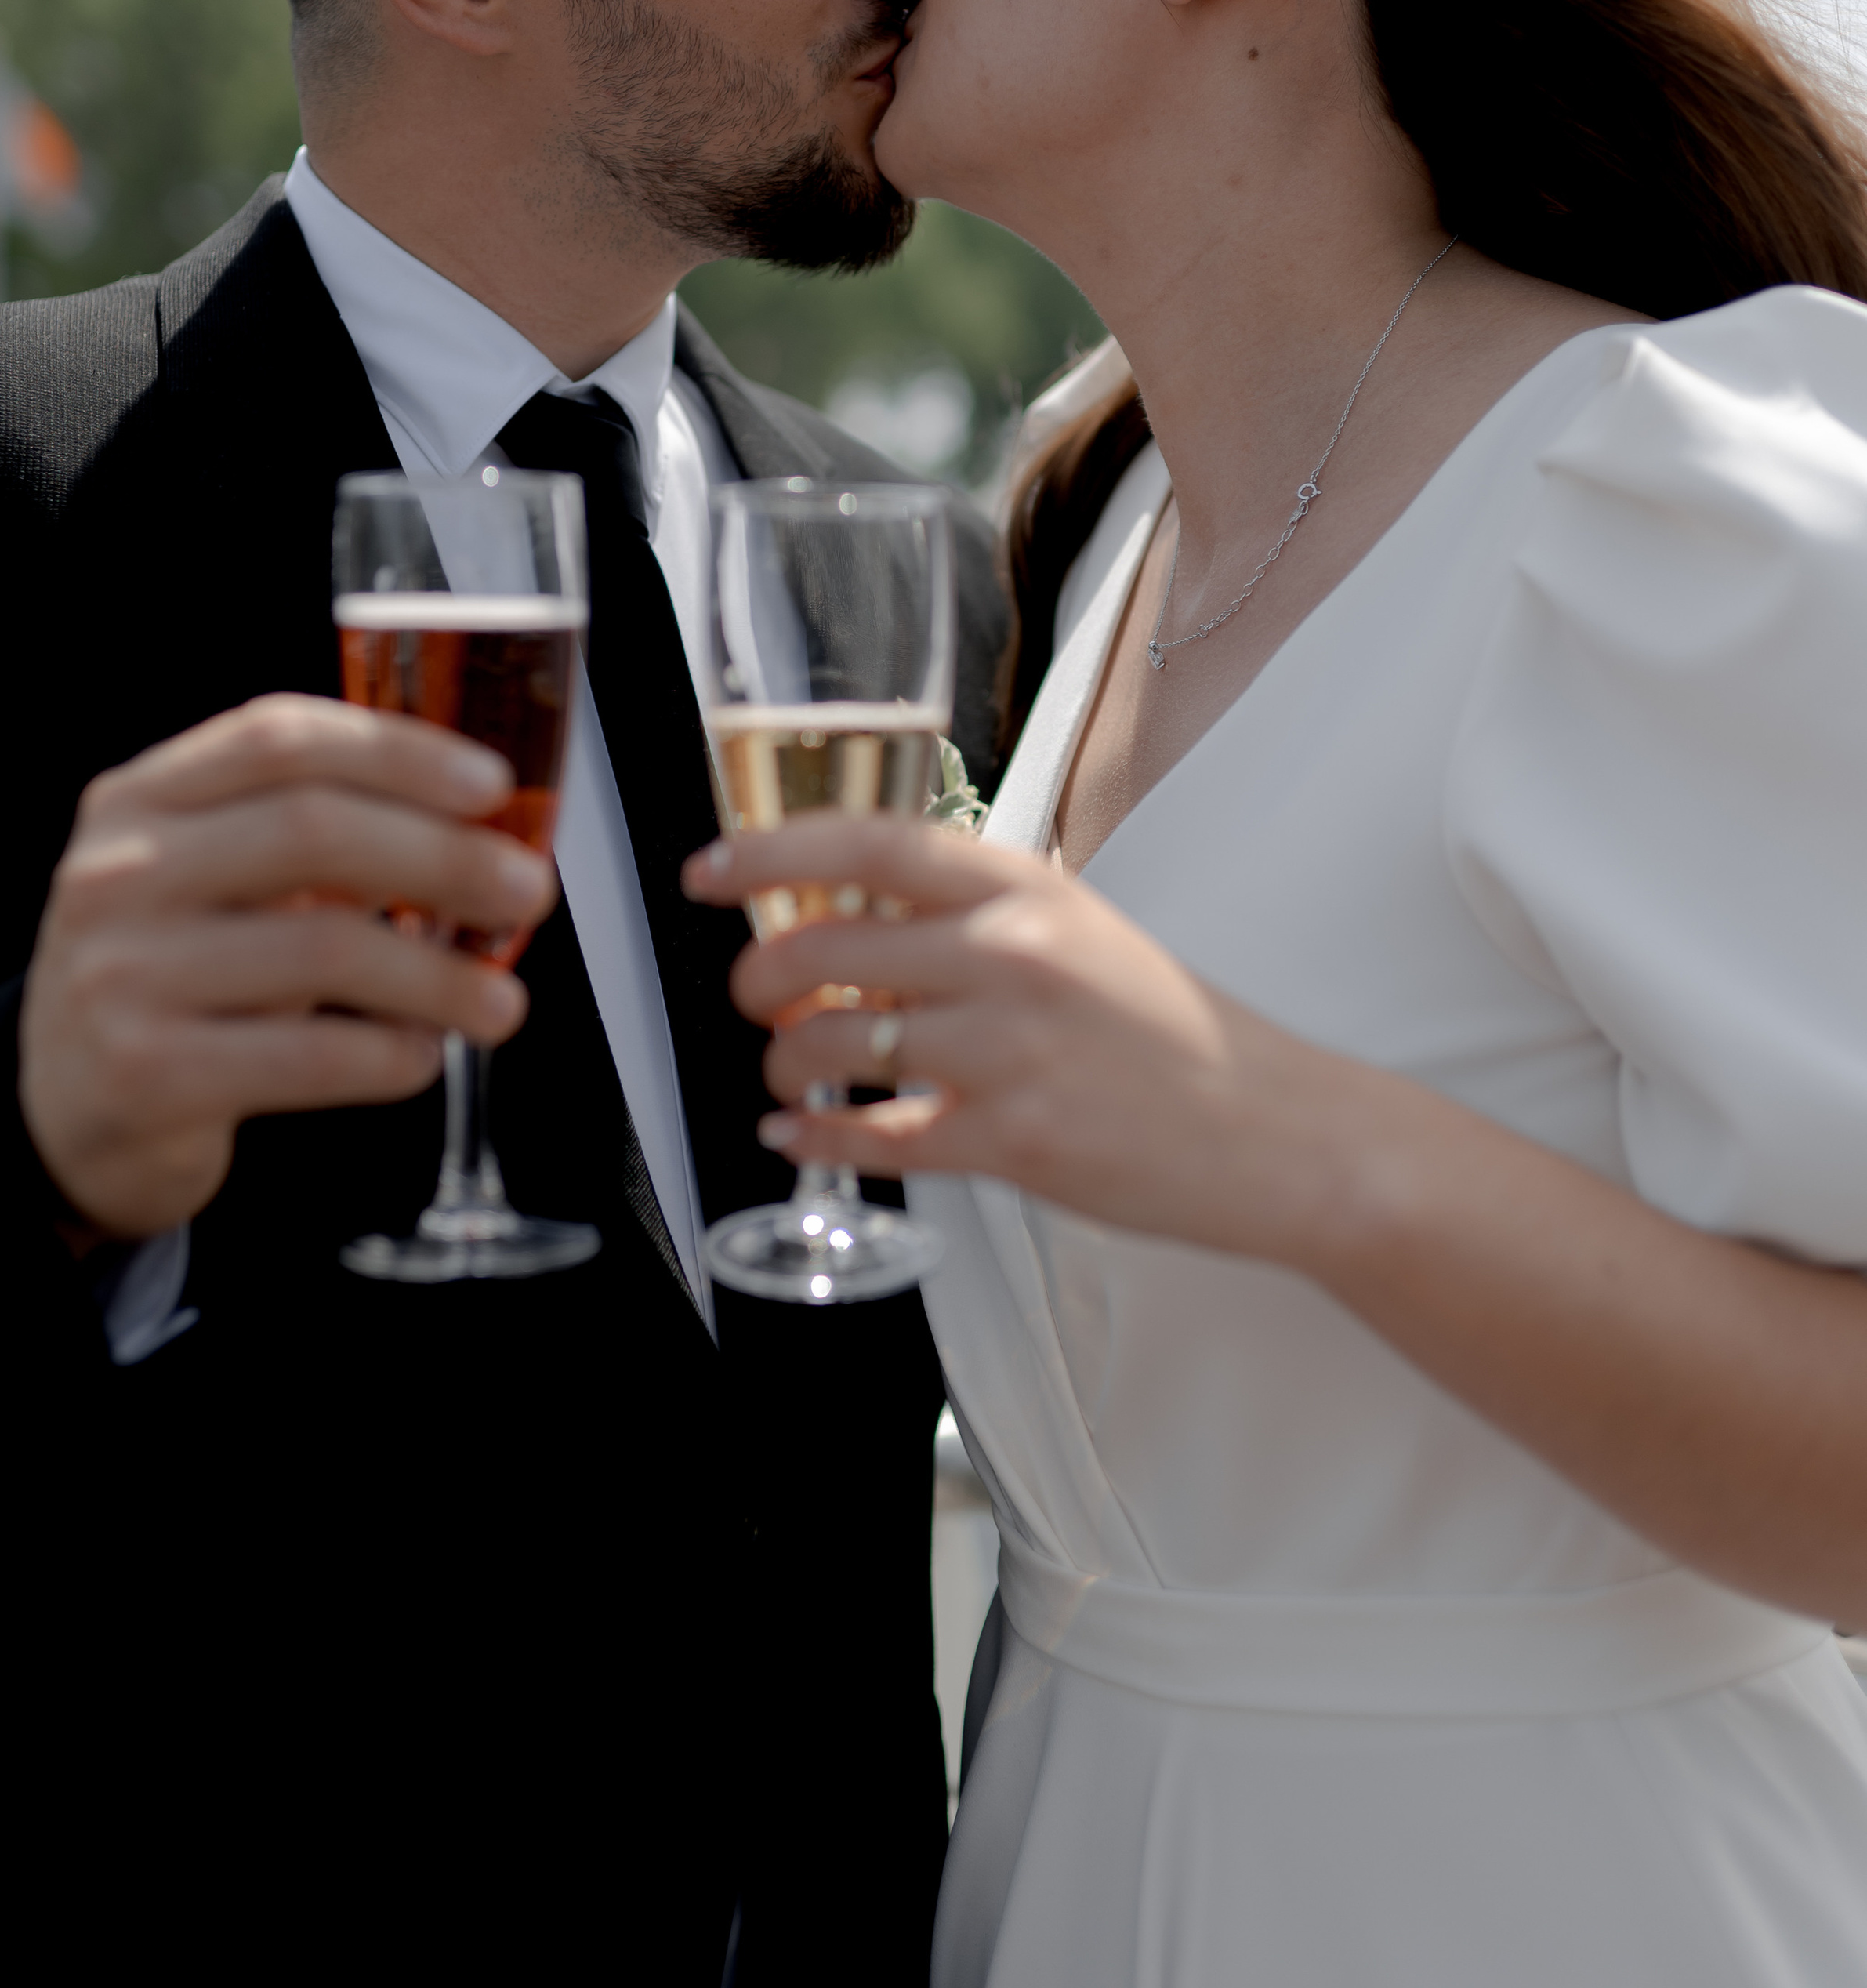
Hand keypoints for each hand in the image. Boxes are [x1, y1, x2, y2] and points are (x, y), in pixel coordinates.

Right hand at [22, 694, 556, 1238]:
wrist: (65, 1115)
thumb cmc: (170, 978)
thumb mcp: (207, 880)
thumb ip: (308, 837)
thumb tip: (480, 829)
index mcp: (140, 798)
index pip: (279, 737)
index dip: (399, 750)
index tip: (490, 784)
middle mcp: (118, 873)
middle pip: (312, 829)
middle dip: (445, 856)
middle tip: (525, 889)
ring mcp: (121, 974)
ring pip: (323, 947)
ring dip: (439, 974)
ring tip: (499, 1001)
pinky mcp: (145, 1075)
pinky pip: (309, 1057)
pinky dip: (389, 1055)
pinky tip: (419, 1055)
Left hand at [683, 813, 1387, 1260]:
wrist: (1276, 1130)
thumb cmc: (1176, 1035)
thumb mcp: (1084, 933)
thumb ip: (981, 919)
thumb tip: (863, 921)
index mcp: (1028, 890)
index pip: (868, 846)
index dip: (770, 851)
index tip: (710, 871)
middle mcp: (1011, 956)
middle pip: (823, 948)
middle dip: (759, 980)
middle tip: (754, 997)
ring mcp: (1007, 1050)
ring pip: (833, 1044)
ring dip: (785, 1063)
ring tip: (790, 1072)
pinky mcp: (1010, 1141)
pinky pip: (874, 1136)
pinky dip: (818, 1136)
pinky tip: (801, 1133)